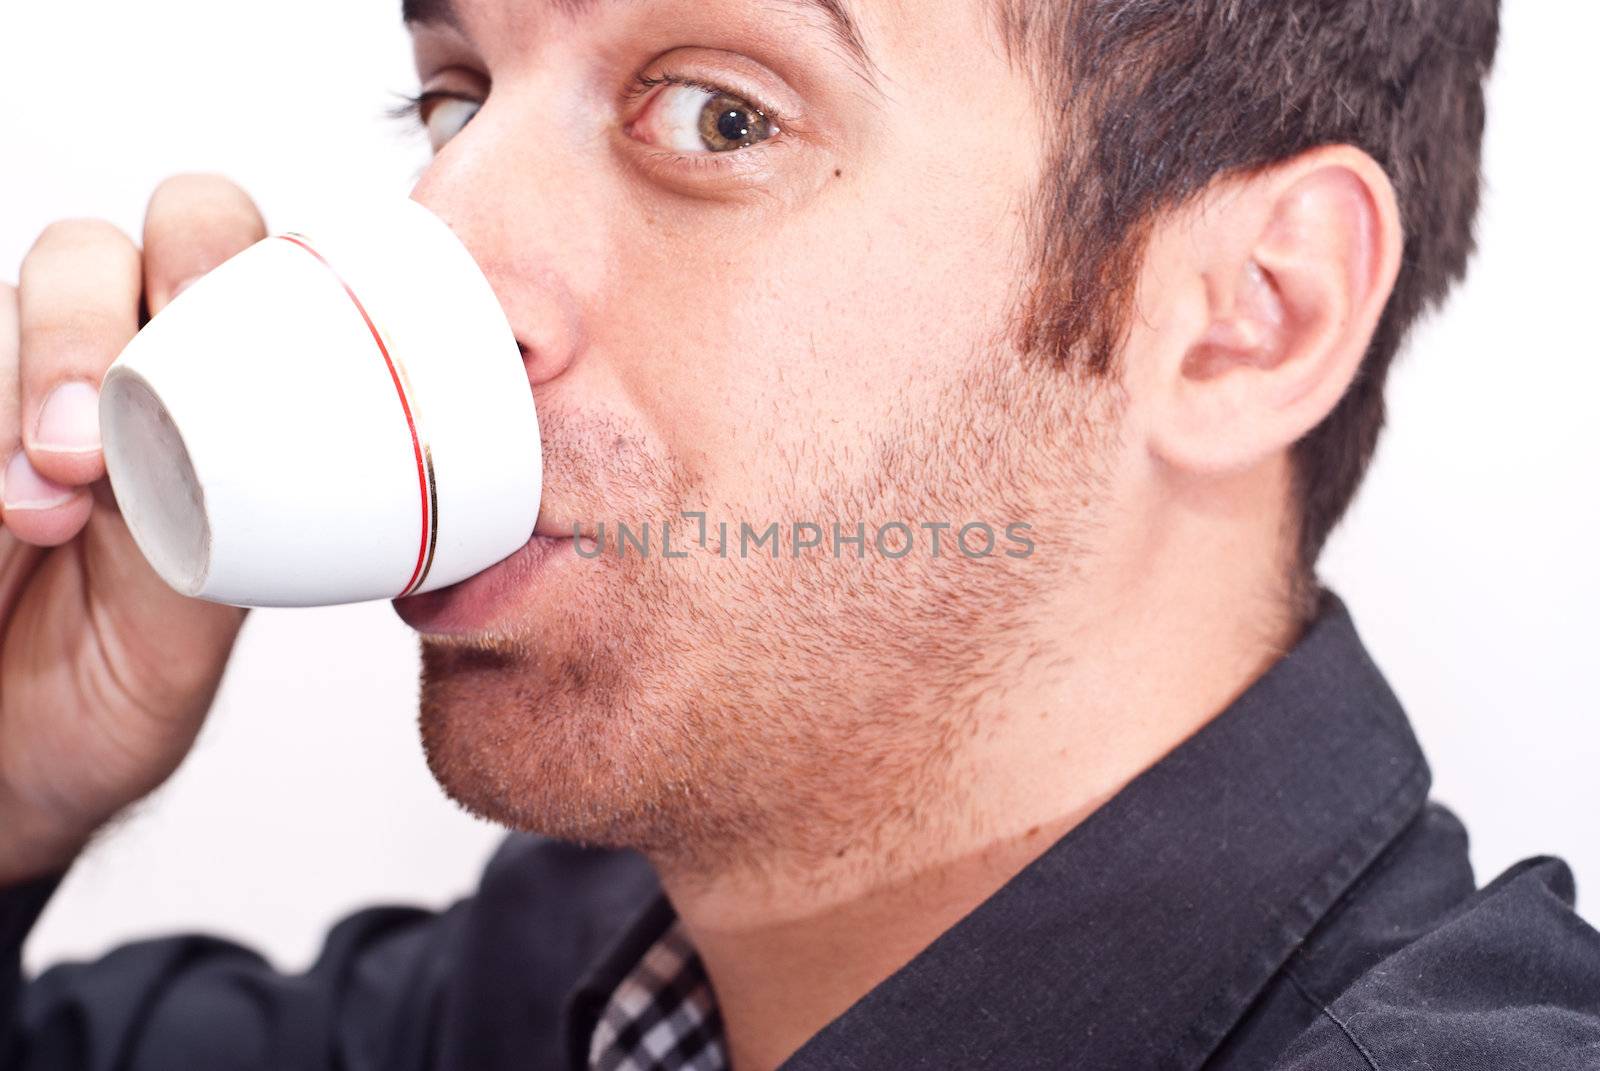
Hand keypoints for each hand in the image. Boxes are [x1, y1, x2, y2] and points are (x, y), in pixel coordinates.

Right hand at [0, 176, 267, 884]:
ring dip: (16, 382)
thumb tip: (352, 486)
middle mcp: (99, 360)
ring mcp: (4, 389)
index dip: (204, 244)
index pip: (209, 242)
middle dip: (83, 321)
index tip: (197, 306)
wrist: (9, 755)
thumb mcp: (198, 616)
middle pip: (83, 252)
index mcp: (205, 379)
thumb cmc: (119, 676)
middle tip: (84, 440)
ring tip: (36, 503)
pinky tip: (1, 501)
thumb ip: (244, 535)